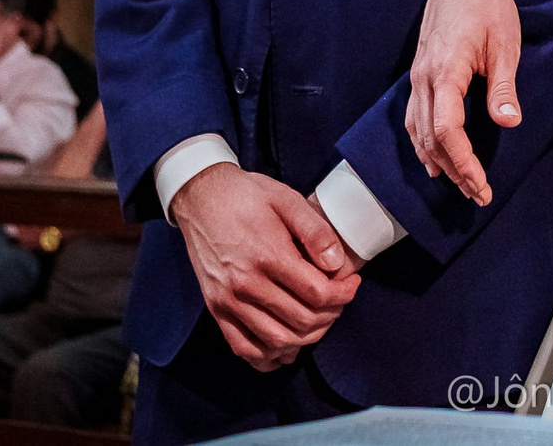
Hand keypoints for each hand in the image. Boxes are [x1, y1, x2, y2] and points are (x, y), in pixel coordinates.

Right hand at [171, 163, 361, 371]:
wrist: (201, 198)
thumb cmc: (246, 196)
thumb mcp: (287, 199)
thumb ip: (316, 231)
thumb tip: (337, 264)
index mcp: (268, 256)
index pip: (317, 293)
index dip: (343, 294)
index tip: (352, 283)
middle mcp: (246, 285)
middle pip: (302, 321)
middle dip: (331, 315)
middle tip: (339, 299)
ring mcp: (228, 301)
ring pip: (278, 341)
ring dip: (306, 337)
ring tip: (318, 318)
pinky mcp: (216, 309)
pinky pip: (244, 349)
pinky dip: (269, 356)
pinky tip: (287, 345)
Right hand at [406, 0, 527, 206]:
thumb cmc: (490, 6)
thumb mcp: (506, 45)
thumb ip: (503, 86)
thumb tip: (509, 123)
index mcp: (445, 70)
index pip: (446, 130)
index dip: (463, 163)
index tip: (482, 185)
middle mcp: (424, 77)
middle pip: (431, 138)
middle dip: (454, 171)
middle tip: (480, 195)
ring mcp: (417, 76)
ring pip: (418, 132)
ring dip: (438, 162)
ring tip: (462, 185)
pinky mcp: (419, 74)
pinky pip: (414, 117)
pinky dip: (424, 144)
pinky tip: (435, 160)